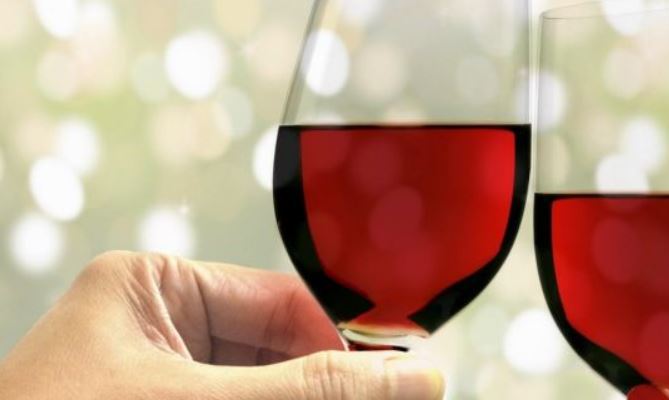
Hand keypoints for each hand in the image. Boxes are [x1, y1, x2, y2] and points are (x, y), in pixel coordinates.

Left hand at [0, 251, 443, 399]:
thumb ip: (311, 389)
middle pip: (278, 357)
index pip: (283, 303)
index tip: (397, 386)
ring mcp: (150, 390)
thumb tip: (413, 378)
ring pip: (261, 394)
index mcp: (150, 291)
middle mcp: (152, 336)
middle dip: (322, 391)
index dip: (343, 348)